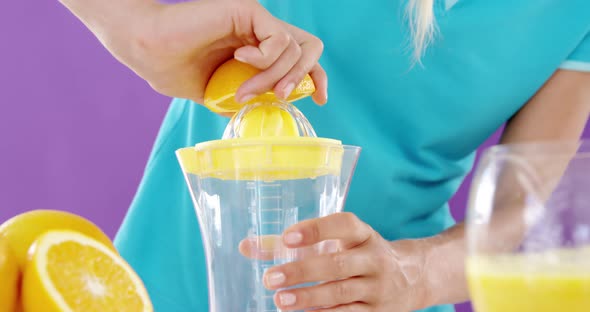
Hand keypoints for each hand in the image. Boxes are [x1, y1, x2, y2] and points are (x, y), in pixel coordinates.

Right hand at [85, 0, 326, 105]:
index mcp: (256, 50)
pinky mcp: (248, 12)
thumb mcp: (214, 94)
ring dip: (271, 78)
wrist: (146, 50)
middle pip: (310, 49)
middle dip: (305, 77)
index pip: (301, 59)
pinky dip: (265, 59)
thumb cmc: (171, 68)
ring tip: (243, 91)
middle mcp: (261, 34)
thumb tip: (253, 115)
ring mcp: (256, 21)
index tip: (319, 99)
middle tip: (282, 97)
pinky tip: (239, 60)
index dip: (317, 77)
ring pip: (294, 50)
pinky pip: (279, 39)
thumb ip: (238, 99)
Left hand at [257, 213, 430, 310]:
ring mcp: (378, 287)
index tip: (288, 237)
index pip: (345, 225)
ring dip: (309, 298)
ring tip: (280, 301)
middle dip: (302, 271)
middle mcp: (374, 258)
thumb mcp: (337, 242)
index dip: (317, 229)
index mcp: (364, 235)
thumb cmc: (360, 254)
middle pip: (338, 264)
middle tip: (270, 278)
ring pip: (341, 293)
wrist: (413, 277)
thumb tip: (246, 247)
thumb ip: (292, 243)